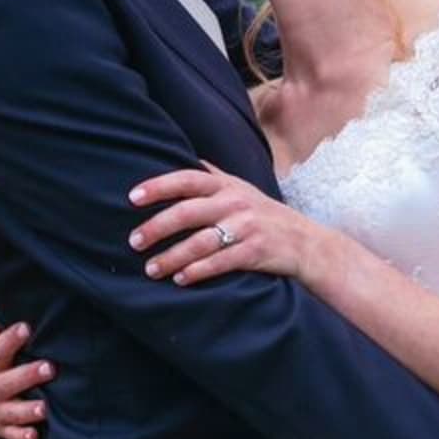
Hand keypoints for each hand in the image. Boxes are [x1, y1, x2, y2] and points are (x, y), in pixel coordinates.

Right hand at [0, 313, 52, 438]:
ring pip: (11, 411)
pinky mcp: (2, 428)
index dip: (10, 339)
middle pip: (8, 382)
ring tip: (44, 408)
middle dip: (28, 376)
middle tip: (49, 368)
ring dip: (28, 410)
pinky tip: (35, 435)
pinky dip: (22, 436)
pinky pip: (11, 434)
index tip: (26, 328)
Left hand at [128, 162, 336, 286]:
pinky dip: (198, 272)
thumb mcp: (242, 189)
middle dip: (157, 227)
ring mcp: (246, 228)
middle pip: (188, 212)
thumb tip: (187, 158)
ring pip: (200, 242)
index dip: (159, 186)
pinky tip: (180, 279)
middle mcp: (235, 203)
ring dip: (172, 256)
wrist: (306, 243)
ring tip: (151, 269)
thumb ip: (215, 176)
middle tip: (134, 242)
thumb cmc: (265, 214)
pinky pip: (221, 262)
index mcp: (227, 186)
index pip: (187, 179)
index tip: (132, 197)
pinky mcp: (255, 252)